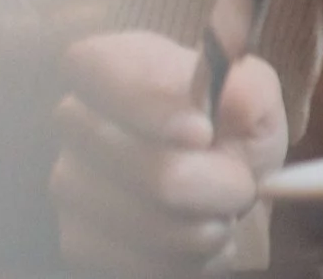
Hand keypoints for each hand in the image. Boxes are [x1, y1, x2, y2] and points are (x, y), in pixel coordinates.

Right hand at [51, 28, 286, 273]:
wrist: (219, 178)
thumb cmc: (231, 124)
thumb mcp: (252, 93)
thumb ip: (246, 88)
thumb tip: (232, 98)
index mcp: (111, 63)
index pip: (94, 66)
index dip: (147, 102)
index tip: (202, 132)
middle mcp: (76, 121)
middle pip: (145, 165)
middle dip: (216, 184)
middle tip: (243, 183)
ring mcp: (69, 184)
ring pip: (150, 224)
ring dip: (208, 226)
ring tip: (222, 207)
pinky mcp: (76, 240)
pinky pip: (143, 265)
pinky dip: (188, 259)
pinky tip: (198, 232)